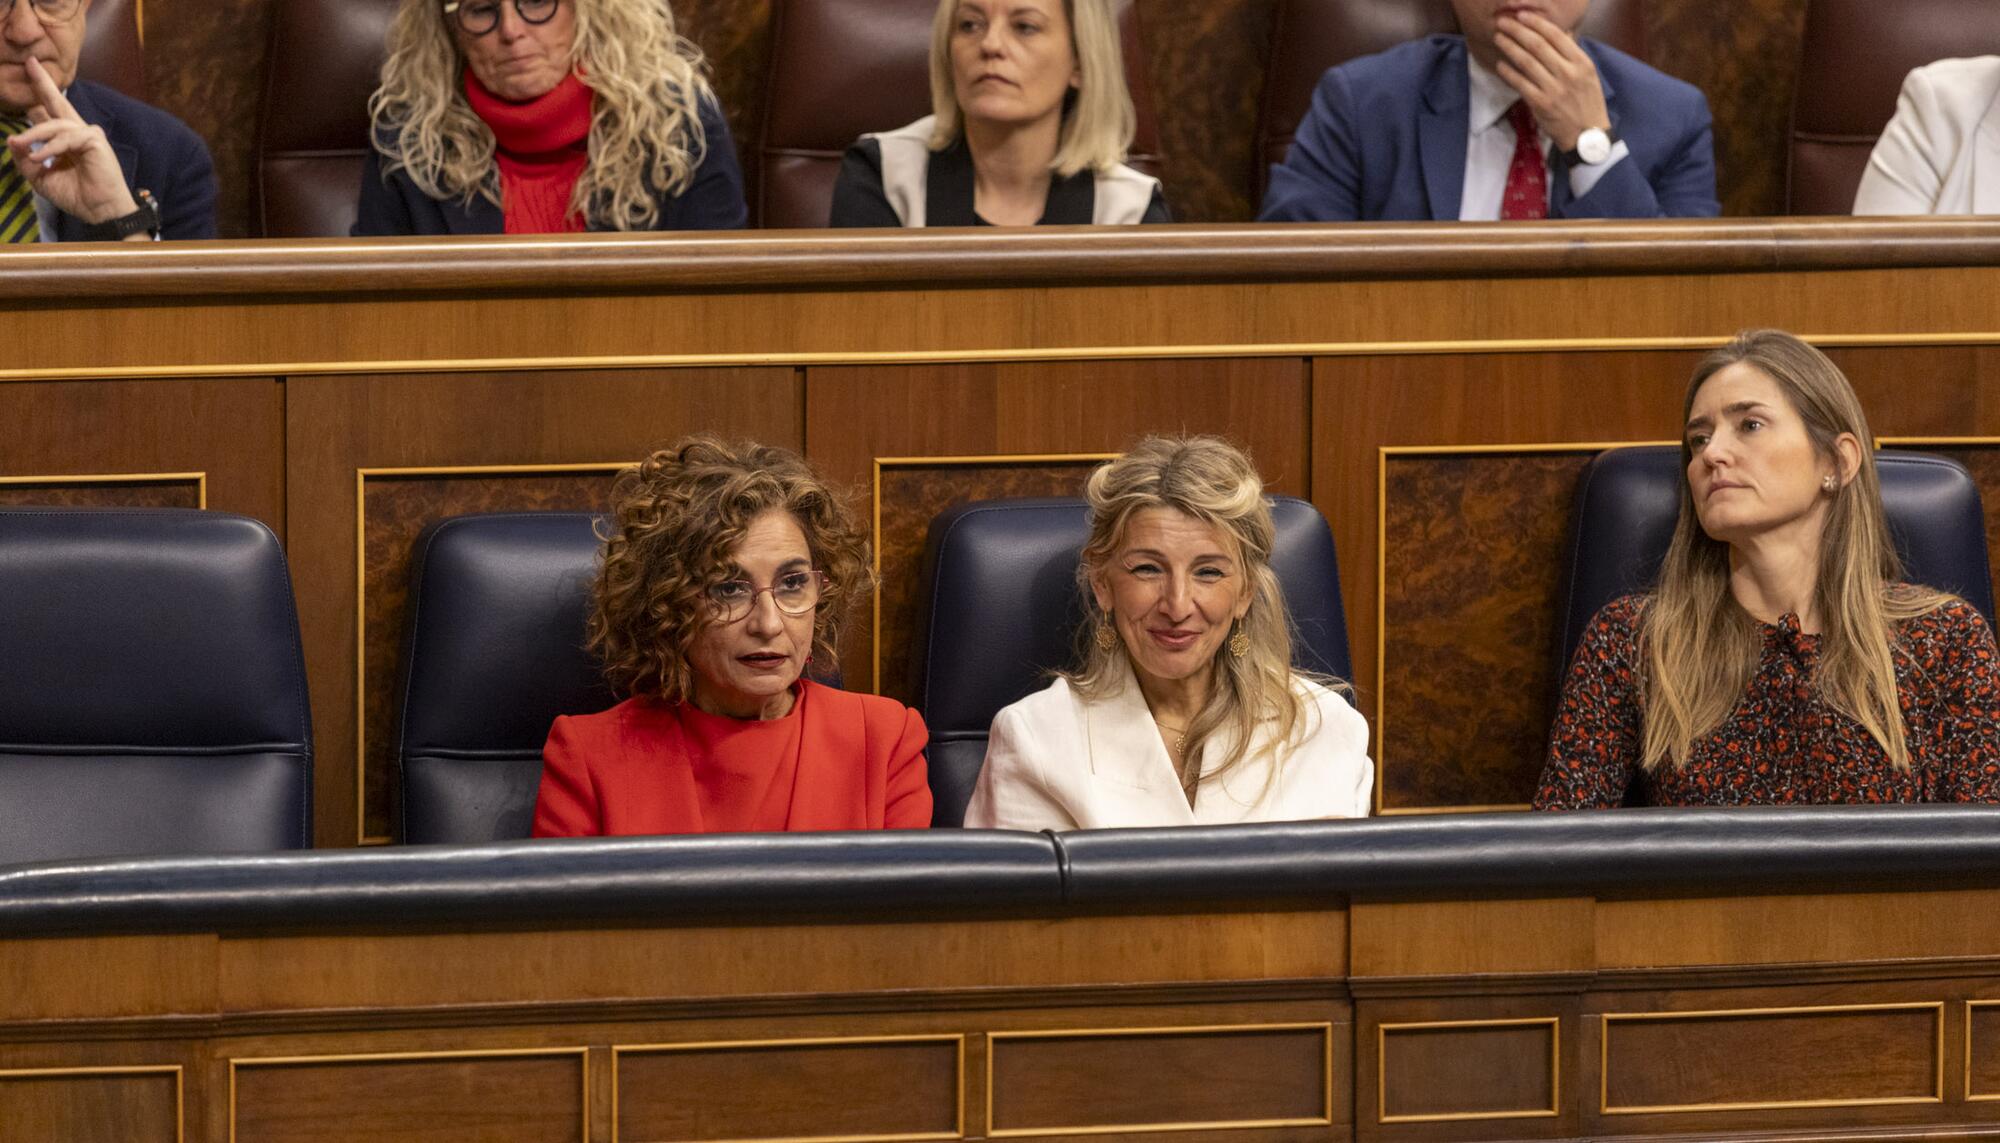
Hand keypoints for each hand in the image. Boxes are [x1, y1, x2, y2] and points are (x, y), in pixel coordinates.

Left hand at [5, 56, 138, 227]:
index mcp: (64, 140)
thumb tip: (11, 139)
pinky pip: (66, 137)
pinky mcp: (95, 140)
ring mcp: (88, 134)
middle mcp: (77, 132)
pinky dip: (51, 147)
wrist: (100, 211)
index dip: (36, 99)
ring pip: (55, 124)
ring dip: (34, 134)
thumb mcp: (40, 177)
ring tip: (22, 146)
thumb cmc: (76, 196)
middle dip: (42, 82)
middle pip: (57, 102)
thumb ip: (25, 158)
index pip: (47, 114)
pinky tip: (40, 156)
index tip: (28, 75)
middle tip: (29, 62)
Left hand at [1492, 11, 1610, 152]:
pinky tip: (1500, 64)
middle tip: (1503, 22)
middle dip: (1518, 31)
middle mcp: (1568, 73)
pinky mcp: (1540, 104)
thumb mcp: (1588, 74)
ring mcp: (1553, 89)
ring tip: (1498, 38)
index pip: (1556, 36)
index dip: (1536, 23)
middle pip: (1538, 45)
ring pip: (1526, 62)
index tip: (1522, 16)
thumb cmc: (1587, 102)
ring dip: (1509, 47)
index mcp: (1581, 62)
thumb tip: (1560, 32)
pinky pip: (1520, 84)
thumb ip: (1573, 53)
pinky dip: (1508, 72)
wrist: (1587, 134)